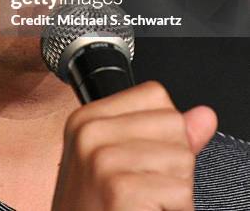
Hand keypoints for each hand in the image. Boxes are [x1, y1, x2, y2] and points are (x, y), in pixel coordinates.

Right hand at [52, 81, 216, 210]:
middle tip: (142, 187)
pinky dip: (172, 210)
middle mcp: (90, 132)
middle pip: (173, 124)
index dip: (162, 130)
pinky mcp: (120, 190)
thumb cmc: (96, 209)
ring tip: (143, 203)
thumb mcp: (120, 163)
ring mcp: (102, 160)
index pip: (155, 95)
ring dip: (174, 191)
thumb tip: (205, 115)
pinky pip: (180, 191)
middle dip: (172, 161)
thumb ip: (166, 134)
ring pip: (182, 158)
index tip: (140, 159)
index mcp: (88, 118)